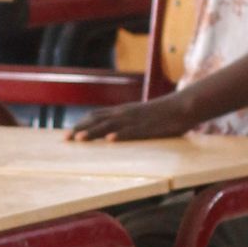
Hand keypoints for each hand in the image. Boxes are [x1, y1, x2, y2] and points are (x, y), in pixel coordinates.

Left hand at [69, 88, 194, 143]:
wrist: (182, 106)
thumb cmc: (162, 114)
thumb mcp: (139, 115)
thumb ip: (126, 121)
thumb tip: (112, 131)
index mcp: (122, 111)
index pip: (96, 116)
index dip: (80, 124)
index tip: (67, 133)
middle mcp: (125, 113)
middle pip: (97, 120)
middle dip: (80, 129)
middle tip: (65, 139)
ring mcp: (135, 120)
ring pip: (110, 126)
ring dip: (93, 132)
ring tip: (80, 139)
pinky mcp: (147, 127)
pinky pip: (131, 132)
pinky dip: (119, 135)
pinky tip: (110, 140)